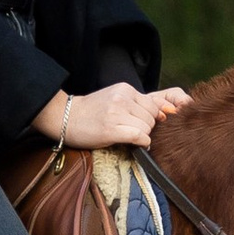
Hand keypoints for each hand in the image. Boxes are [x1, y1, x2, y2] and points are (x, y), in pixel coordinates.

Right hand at [42, 81, 190, 150]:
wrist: (64, 118)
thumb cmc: (92, 113)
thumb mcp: (116, 100)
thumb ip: (140, 104)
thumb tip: (169, 112)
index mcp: (125, 89)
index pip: (155, 105)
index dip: (156, 118)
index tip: (151, 125)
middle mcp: (123, 97)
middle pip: (153, 117)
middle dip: (148, 128)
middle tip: (132, 133)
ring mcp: (117, 112)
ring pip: (147, 127)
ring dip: (141, 136)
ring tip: (126, 137)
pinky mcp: (111, 128)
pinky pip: (139, 136)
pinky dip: (141, 143)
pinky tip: (133, 144)